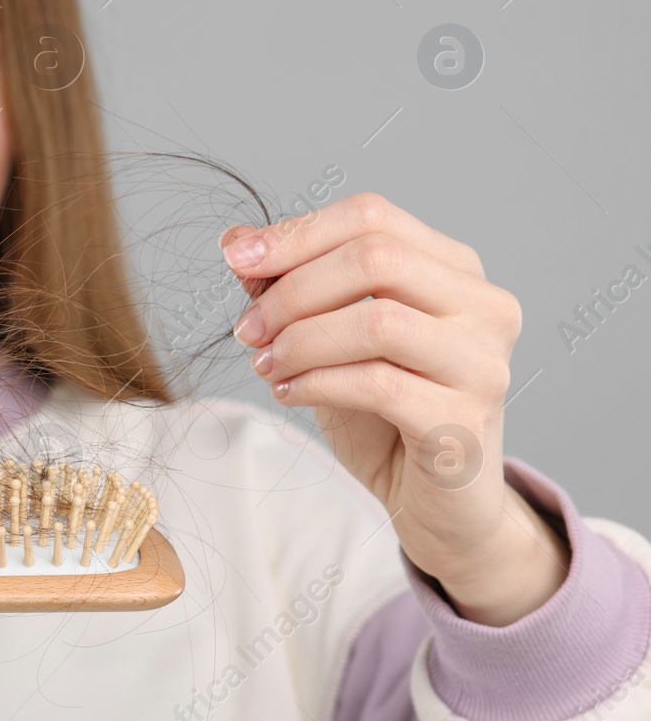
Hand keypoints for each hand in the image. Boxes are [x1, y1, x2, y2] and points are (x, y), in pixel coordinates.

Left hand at [219, 192, 566, 625]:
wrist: (436, 504)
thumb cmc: (384, 412)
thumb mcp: (330, 338)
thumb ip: (292, 287)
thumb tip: (235, 241)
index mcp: (455, 269)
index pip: (372, 216)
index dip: (297, 233)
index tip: (235, 258)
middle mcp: (485, 306)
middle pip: (376, 257)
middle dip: (293, 290)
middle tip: (248, 328)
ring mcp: (483, 363)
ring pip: (378, 321)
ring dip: (301, 340)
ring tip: (267, 364)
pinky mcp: (465, 421)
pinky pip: (377, 384)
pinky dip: (317, 383)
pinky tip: (289, 393)